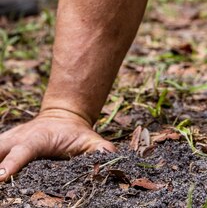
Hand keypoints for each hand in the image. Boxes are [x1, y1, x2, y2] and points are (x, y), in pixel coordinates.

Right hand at [0, 109, 115, 180]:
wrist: (61, 116)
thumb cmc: (75, 133)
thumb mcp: (89, 140)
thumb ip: (98, 150)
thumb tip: (107, 158)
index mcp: (35, 139)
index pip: (21, 153)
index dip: (10, 165)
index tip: (1, 177)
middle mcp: (15, 139)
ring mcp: (4, 143)